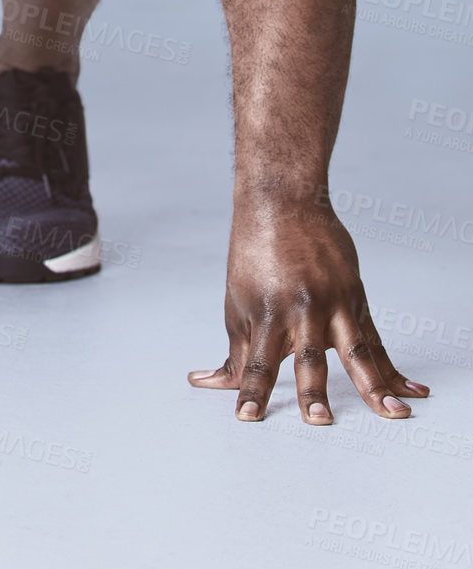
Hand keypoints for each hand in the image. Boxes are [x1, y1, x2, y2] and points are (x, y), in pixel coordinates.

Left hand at [188, 199, 429, 422]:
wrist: (283, 203)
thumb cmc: (255, 254)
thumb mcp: (239, 301)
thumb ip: (238, 350)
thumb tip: (213, 384)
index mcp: (267, 313)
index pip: (257, 361)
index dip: (251, 391)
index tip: (247, 417)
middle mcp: (301, 309)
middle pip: (307, 357)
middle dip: (313, 391)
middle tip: (319, 420)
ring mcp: (332, 303)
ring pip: (355, 350)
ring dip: (374, 386)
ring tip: (390, 413)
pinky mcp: (354, 298)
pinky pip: (377, 341)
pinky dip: (393, 369)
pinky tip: (411, 391)